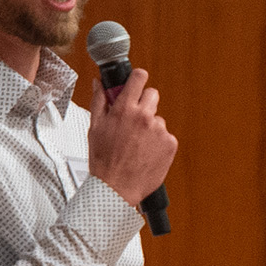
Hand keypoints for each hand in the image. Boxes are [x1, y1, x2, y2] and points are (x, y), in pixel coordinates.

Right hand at [88, 67, 178, 207]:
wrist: (116, 188)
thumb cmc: (104, 160)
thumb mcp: (95, 127)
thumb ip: (99, 101)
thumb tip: (99, 83)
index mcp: (125, 109)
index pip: (139, 78)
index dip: (138, 78)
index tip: (137, 81)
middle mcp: (145, 117)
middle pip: (152, 94)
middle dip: (144, 102)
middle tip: (133, 118)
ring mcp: (160, 130)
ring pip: (158, 118)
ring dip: (150, 126)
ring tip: (136, 143)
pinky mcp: (171, 144)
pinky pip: (165, 136)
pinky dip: (158, 142)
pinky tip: (145, 152)